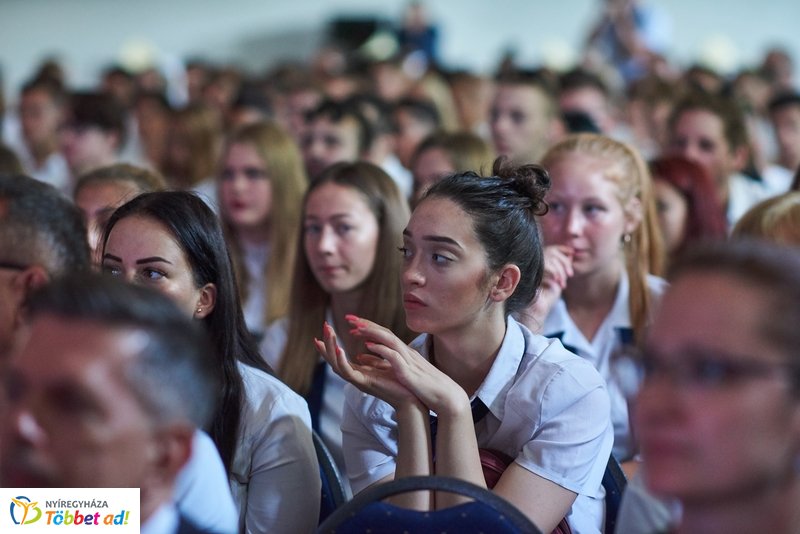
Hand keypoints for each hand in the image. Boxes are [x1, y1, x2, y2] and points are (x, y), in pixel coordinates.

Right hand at [314, 321, 420, 409]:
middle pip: (334, 359)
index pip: (339, 357)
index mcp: (359, 372)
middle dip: (328, 342)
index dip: (331, 344)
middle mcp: (355, 376)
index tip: (325, 329)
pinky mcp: (363, 384)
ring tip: (329, 332)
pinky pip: (348, 372)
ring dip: (331, 348)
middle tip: (324, 325)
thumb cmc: (398, 384)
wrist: (409, 399)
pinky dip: (342, 361)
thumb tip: (360, 355)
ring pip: (337, 364)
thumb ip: (371, 361)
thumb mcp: (382, 367)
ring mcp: (358, 380)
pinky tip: (339, 348)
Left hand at [345, 315, 469, 417]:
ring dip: (372, 332)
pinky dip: (381, 349)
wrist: (446, 396)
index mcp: (403, 352)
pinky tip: (369, 346)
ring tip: (356, 327)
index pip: (383, 334)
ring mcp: (408, 360)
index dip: (367, 326)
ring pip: (389, 340)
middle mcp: (405, 352)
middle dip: (367, 324)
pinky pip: (394, 357)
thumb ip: (380, 363)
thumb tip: (360, 357)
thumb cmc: (422, 386)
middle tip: (349, 317)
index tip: (352, 322)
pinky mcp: (409, 372)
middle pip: (384, 332)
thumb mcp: (398, 371)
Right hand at [517, 245, 573, 331]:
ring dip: (560, 270)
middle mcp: (534, 263)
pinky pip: (545, 266)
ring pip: (549, 258)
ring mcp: (530, 267)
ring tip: (563, 283)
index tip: (572, 253)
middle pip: (552, 251)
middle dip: (564, 262)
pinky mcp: (529, 272)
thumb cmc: (547, 299)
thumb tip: (571, 254)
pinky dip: (554, 273)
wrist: (537, 312)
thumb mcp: (559, 280)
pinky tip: (557, 282)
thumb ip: (563, 267)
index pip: (552, 249)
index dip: (562, 249)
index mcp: (540, 263)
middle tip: (570, 274)